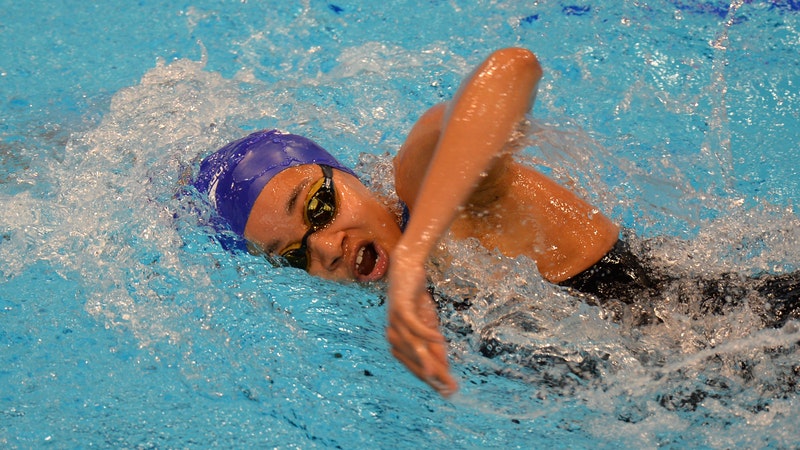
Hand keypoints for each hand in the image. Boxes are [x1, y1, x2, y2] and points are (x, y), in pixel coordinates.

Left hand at [386, 249, 457, 396]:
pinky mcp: (400, 307)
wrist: (407, 269)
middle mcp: (393, 334)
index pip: (415, 365)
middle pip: (414, 359)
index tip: (446, 391)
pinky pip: (414, 324)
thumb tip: (443, 367)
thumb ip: (434, 344)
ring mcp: (395, 321)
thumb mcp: (429, 324)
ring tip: (441, 372)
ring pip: (413, 345)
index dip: (430, 379)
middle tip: (449, 386)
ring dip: (428, 358)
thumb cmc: (417, 299)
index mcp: (398, 341)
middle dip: (432, 374)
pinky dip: (426, 332)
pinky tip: (441, 338)